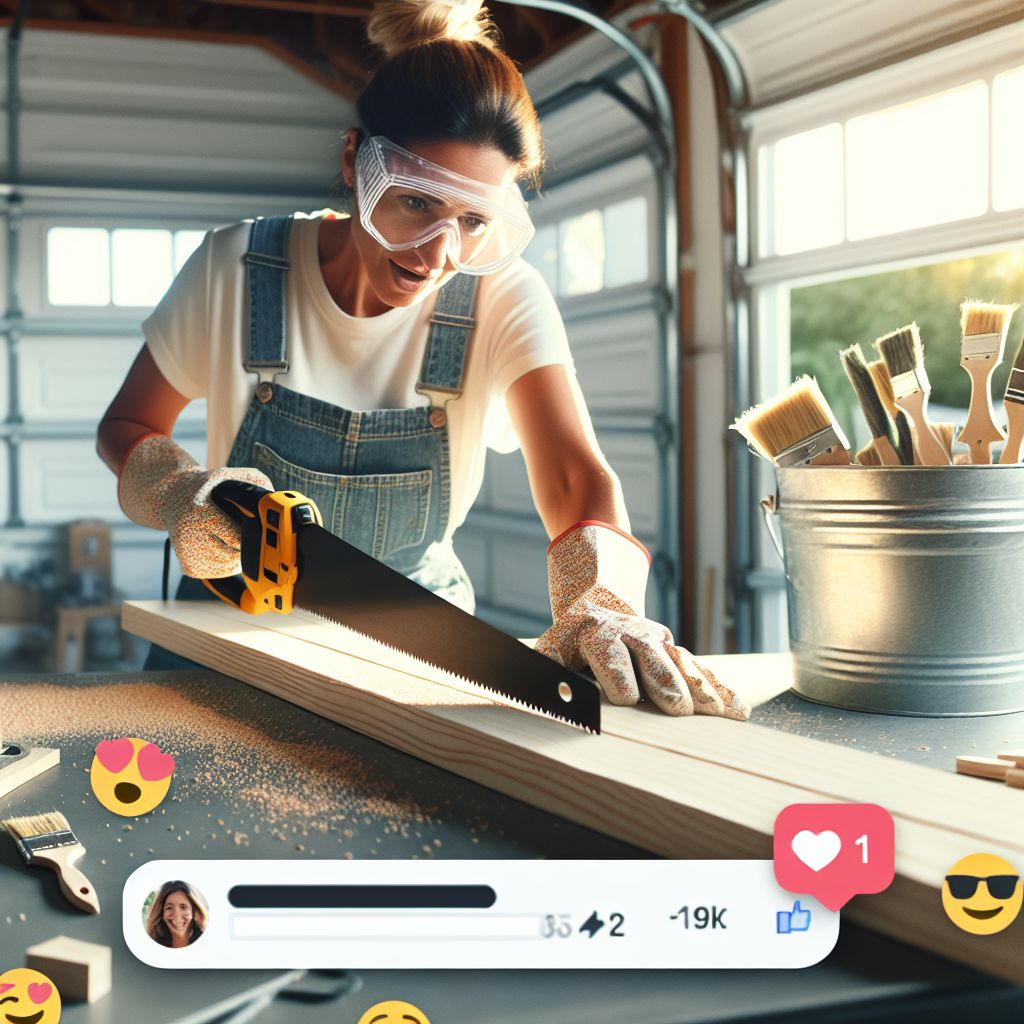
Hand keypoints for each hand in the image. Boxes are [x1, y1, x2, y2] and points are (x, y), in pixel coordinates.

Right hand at [118, 434, 271, 577]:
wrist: (169, 499)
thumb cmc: (206, 487)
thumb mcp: (226, 475)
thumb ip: (252, 480)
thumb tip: (273, 496)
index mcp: (200, 513)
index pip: (235, 537)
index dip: (250, 534)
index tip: (256, 527)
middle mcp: (189, 536)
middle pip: (235, 554)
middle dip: (246, 545)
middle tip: (244, 531)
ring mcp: (187, 555)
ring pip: (230, 567)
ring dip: (239, 556)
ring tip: (232, 537)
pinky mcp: (189, 568)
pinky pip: (221, 573)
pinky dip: (228, 563)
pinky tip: (222, 546)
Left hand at [535, 522, 749, 719]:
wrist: (598, 594)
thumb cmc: (567, 639)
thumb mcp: (548, 648)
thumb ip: (541, 671)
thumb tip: (521, 689)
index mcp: (596, 632)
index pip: (607, 653)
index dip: (615, 674)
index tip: (624, 697)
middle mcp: (631, 635)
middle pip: (651, 660)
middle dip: (664, 684)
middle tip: (677, 708)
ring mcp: (657, 642)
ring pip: (682, 664)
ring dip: (700, 689)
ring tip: (720, 713)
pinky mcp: (675, 652)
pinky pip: (700, 671)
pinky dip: (719, 690)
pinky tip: (738, 711)